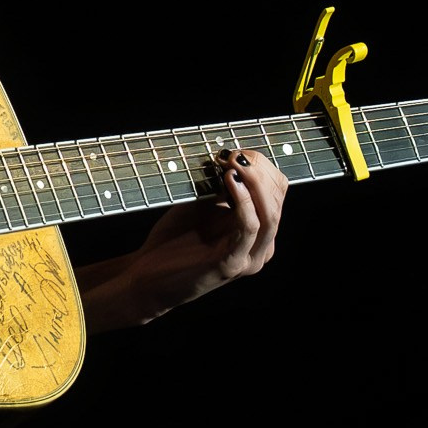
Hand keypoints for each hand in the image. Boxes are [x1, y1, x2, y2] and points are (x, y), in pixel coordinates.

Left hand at [76, 146, 286, 329]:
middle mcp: (262, 247)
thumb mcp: (205, 205)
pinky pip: (249, 228)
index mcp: (259, 232)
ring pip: (270, 214)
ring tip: (233, 164)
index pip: (277, 191)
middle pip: (277, 200)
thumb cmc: (175, 239)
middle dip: (259, 171)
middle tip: (234, 154)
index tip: (237, 150)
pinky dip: (243, 201)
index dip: (261, 166)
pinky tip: (230, 182)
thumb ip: (224, 188)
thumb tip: (235, 159)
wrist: (149, 277)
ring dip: (254, 183)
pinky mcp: (232, 264)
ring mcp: (249, 258)